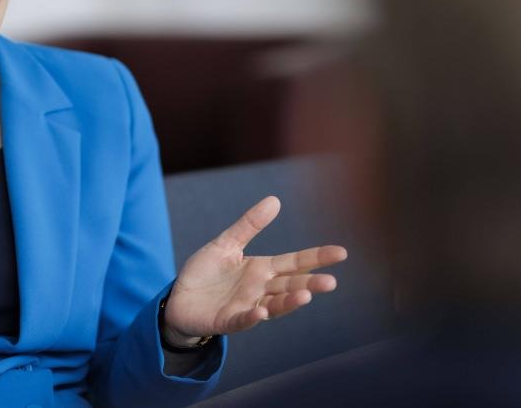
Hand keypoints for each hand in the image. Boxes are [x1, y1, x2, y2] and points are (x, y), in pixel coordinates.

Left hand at [162, 196, 346, 344]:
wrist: (179, 298)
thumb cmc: (206, 273)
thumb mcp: (226, 244)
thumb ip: (249, 225)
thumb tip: (275, 200)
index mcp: (262, 270)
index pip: (294, 263)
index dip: (316, 258)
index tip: (341, 252)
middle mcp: (259, 290)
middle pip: (290, 285)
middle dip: (310, 284)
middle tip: (331, 282)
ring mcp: (246, 307)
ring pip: (273, 305)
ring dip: (289, 302)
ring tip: (306, 296)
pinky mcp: (227, 321)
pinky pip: (242, 320)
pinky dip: (251, 317)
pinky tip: (260, 311)